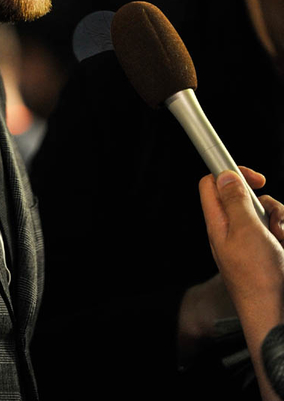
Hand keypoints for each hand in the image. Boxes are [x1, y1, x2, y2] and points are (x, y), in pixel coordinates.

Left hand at [199, 167, 283, 400]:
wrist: (276, 315)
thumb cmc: (258, 280)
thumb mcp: (246, 231)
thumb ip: (235, 201)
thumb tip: (224, 176)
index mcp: (218, 224)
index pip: (212, 186)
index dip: (231, 173)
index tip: (255, 178)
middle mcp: (233, 232)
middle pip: (247, 199)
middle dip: (267, 205)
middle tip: (271, 220)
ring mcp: (252, 244)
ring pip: (267, 215)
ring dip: (280, 223)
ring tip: (281, 241)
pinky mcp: (268, 253)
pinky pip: (277, 232)